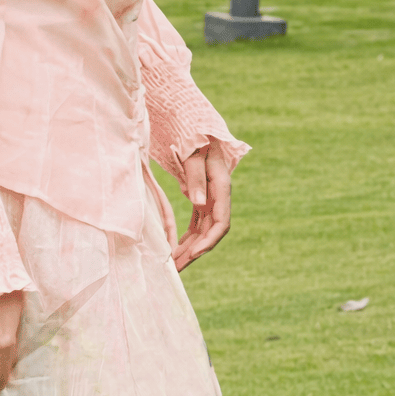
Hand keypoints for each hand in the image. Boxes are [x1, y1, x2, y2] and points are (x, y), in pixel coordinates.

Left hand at [173, 146, 230, 271]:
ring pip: (202, 232)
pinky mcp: (202, 200)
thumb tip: (198, 202)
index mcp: (221, 187)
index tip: (193, 255)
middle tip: (175, 269)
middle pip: (210, 233)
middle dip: (194, 253)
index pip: (221, 222)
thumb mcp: (194, 152)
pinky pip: (196, 224)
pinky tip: (176, 250)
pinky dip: (187, 238)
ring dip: (189, 249)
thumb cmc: (195, 135)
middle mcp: (218, 197)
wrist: (196, 126)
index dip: (209, 241)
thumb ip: (195, 175)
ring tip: (173, 265)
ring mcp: (211, 199)